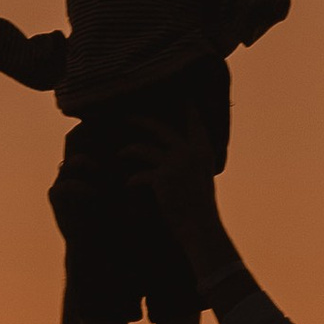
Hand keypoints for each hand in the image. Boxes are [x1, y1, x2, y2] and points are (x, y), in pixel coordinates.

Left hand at [112, 106, 226, 248]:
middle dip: (140, 120)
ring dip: (128, 150)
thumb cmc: (201, 208)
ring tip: (120, 153)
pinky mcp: (162, 178)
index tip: (176, 93)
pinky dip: (133, 181)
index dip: (184, 106)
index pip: (193, 120)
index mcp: (203, 149)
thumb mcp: (201, 178)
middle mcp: (190, 151)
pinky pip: (139, 175)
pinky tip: (128, 187)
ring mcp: (176, 163)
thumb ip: (191, 160)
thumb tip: (179, 147)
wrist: (202, 229)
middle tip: (126, 116)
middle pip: (159, 127)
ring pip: (143, 148)